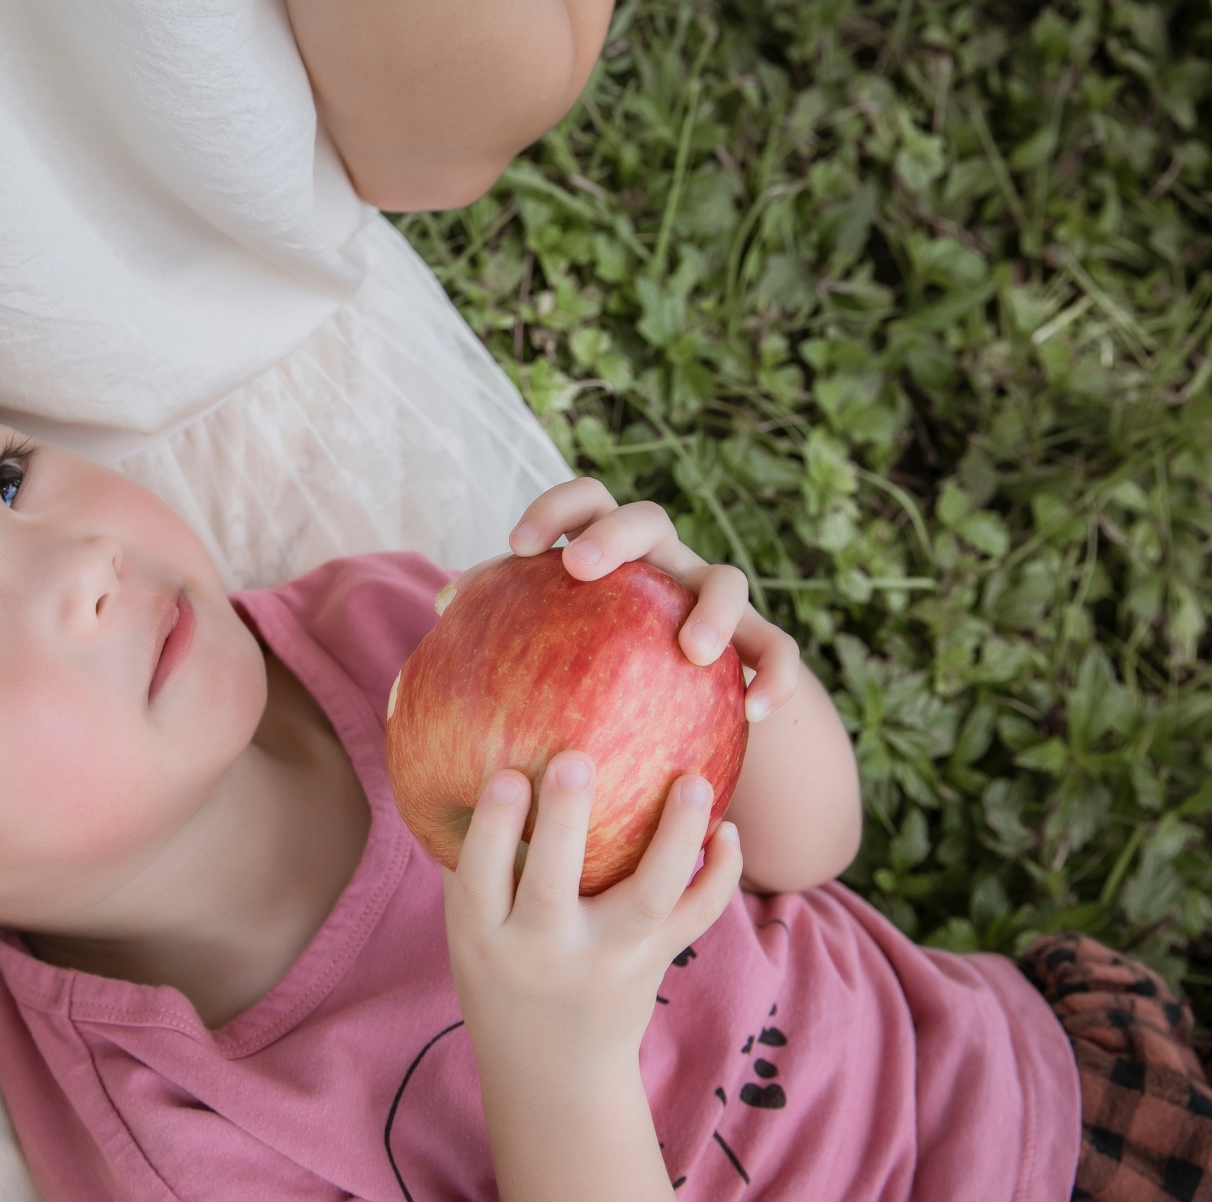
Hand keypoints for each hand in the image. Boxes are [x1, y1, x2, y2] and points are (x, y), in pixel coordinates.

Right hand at [444, 752, 742, 1199]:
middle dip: (562, 821)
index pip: (478, 880)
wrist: (554, 1076)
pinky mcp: (653, 963)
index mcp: (483, 939)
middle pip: (552, 885)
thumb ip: (472, 863)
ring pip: (644, 899)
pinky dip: (721, 877)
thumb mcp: (469, 933)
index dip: (491, 828)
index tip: (505, 775)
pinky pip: (693, 920)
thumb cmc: (502, 975)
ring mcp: (605, 961)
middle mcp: (542, 953)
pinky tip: (728, 829)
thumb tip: (468, 757)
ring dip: (673, 839)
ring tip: (693, 782)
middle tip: (575, 758)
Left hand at [509, 479, 800, 723]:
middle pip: (648, 518)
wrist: (674, 698)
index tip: (518, 547)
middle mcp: (661, 560)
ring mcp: (709, 596)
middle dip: (615, 534)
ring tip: (694, 651)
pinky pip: (776, 651)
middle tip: (581, 567)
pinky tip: (756, 712)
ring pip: (726, 578)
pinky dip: (774, 675)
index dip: (552, 508)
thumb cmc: (585, 660)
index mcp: (606, 548)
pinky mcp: (754, 643)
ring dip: (713, 608)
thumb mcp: (544, 638)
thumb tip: (435, 625)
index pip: (583, 499)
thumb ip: (500, 625)